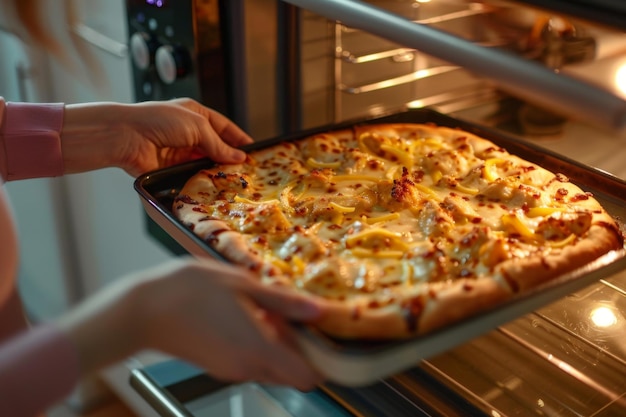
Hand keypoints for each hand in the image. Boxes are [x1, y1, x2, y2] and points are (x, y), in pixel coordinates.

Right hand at [57, 257, 324, 390]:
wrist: (142, 310)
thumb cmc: (190, 290)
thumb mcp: (242, 285)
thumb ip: (282, 302)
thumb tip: (318, 311)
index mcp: (258, 350)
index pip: (307, 378)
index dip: (321, 362)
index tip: (323, 337)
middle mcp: (247, 368)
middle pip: (290, 373)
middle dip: (299, 350)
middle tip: (294, 315)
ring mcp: (230, 370)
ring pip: (271, 367)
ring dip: (277, 345)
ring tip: (266, 310)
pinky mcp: (217, 366)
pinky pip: (250, 362)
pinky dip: (258, 345)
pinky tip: (245, 316)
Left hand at [61, 98, 253, 176]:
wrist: (126, 137)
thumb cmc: (158, 121)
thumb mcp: (196, 126)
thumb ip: (218, 144)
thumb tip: (237, 158)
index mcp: (195, 114)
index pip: (223, 127)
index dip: (238, 138)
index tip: (253, 150)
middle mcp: (188, 132)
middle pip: (216, 146)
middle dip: (230, 157)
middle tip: (247, 169)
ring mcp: (180, 151)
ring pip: (205, 162)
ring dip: (217, 170)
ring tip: (235, 179)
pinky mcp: (172, 168)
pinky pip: (192, 175)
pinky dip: (203, 179)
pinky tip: (215, 185)